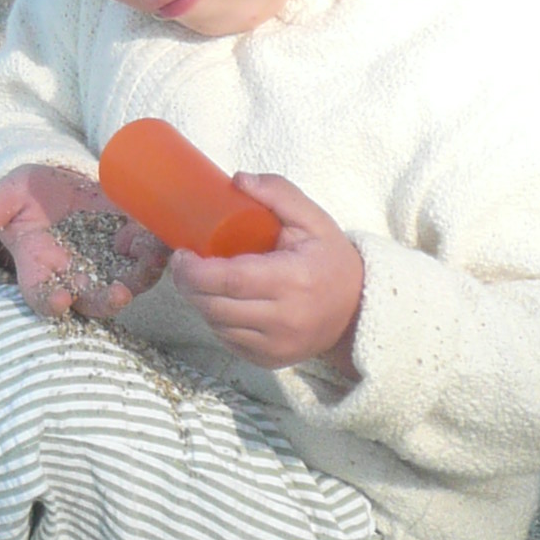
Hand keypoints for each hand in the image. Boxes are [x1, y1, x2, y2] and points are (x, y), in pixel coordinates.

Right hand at [0, 165, 168, 319]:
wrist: (63, 183)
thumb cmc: (30, 194)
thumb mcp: (9, 195)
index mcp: (40, 269)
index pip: (41, 295)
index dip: (49, 301)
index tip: (59, 300)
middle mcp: (74, 276)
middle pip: (90, 300)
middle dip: (104, 301)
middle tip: (116, 296)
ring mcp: (105, 265)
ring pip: (124, 285)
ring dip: (137, 280)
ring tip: (148, 264)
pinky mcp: (131, 248)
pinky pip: (146, 260)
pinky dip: (153, 252)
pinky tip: (156, 237)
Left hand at [169, 174, 362, 373]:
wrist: (357, 310)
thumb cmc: (331, 260)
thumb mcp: (313, 219)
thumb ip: (279, 193)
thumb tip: (238, 179)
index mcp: (294, 280)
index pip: (230, 279)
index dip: (196, 270)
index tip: (182, 254)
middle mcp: (285, 319)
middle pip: (215, 306)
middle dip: (190, 286)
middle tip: (183, 266)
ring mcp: (277, 345)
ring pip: (217, 326)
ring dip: (202, 304)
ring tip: (203, 282)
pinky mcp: (270, 360)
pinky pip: (228, 342)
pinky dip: (218, 322)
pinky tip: (223, 304)